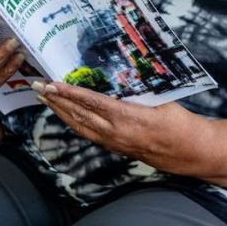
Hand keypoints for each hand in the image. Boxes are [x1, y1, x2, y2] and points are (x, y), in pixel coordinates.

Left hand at [33, 81, 214, 176]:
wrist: (188, 151)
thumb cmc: (179, 123)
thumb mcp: (161, 100)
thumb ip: (138, 91)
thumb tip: (121, 74)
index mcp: (127, 118)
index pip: (92, 103)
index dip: (71, 93)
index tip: (54, 83)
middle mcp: (116, 133)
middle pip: (79, 115)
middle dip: (57, 100)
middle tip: (38, 87)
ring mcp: (114, 142)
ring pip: (80, 126)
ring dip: (60, 112)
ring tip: (45, 99)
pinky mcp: (115, 147)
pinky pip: (88, 133)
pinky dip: (74, 122)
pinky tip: (66, 115)